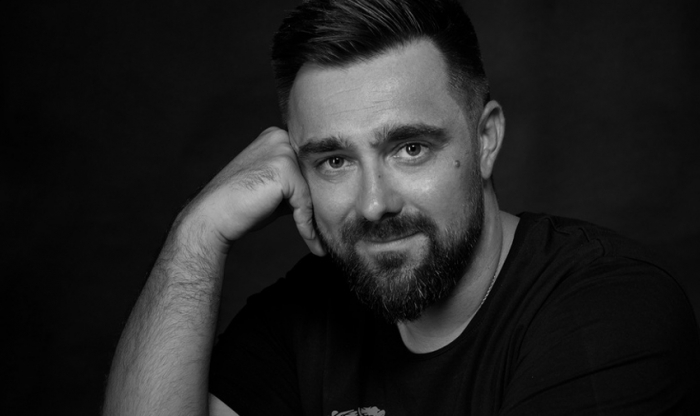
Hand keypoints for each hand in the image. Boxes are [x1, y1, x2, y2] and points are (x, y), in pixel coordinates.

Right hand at [177, 127, 324, 255]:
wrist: (213, 216)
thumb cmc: (242, 205)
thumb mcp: (275, 188)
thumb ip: (296, 183)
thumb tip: (324, 192)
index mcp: (275, 136)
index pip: (307, 165)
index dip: (314, 192)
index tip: (321, 218)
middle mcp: (279, 137)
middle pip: (312, 176)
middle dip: (318, 205)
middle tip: (323, 232)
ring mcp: (281, 150)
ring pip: (310, 189)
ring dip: (313, 218)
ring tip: (316, 240)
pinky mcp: (284, 169)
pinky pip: (305, 201)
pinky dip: (306, 223)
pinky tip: (309, 239)